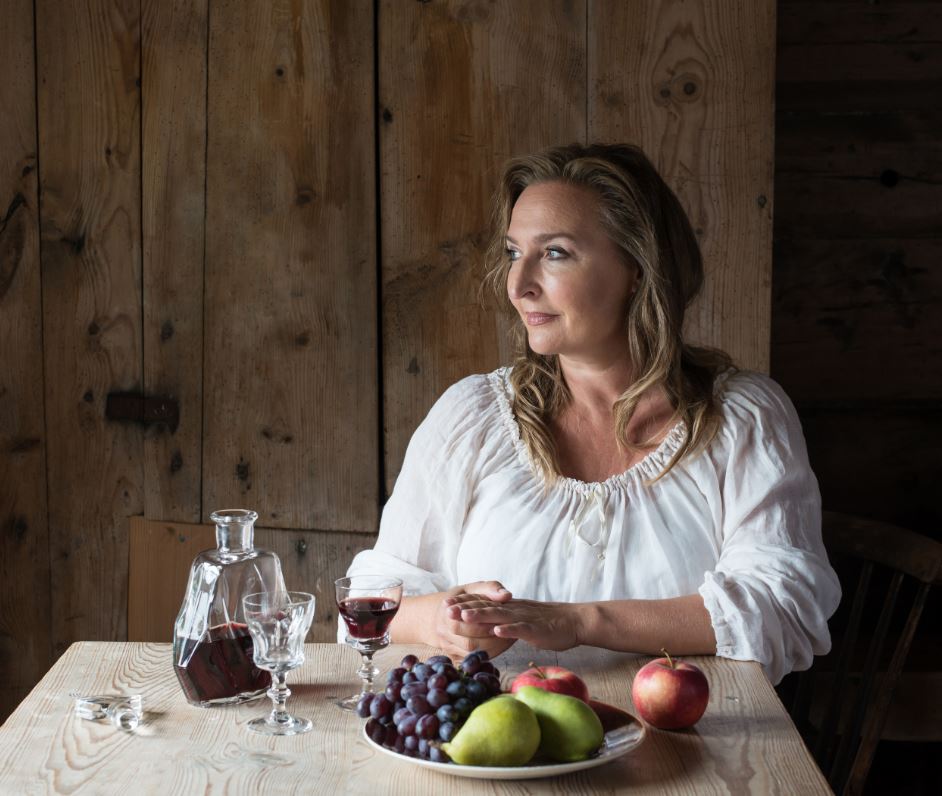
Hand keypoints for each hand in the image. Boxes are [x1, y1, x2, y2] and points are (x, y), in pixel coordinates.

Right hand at [431, 581, 516, 659]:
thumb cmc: (463, 599)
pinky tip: (500, 647)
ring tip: (508, 640)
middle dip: (491, 639)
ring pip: (471, 655)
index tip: (501, 621)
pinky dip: (487, 655)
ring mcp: (447, 646)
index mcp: (446, 612)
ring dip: (492, 649)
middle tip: (508, 633)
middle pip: (469, 642)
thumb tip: (507, 595)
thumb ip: (491, 588)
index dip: (486, 624)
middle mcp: (443, 632)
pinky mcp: (453, 657)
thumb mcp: (473, 588)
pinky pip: (472, 662)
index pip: (467, 622)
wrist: (442, 615)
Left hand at [450, 598, 582, 651]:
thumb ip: (507, 622)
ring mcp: (525, 618)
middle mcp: (514, 609)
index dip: (465, 603)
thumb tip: (491, 629)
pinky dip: (509, 629)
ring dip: (481, 615)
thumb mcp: (523, 620)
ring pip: (500, 615)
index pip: (484, 603)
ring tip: (464, 615)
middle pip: (486, 607)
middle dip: (465, 608)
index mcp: (510, 607)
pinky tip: (497, 631)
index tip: (446, 604)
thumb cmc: (549, 624)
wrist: (574, 621)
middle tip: (445, 609)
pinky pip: (521, 628)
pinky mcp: (536, 629)